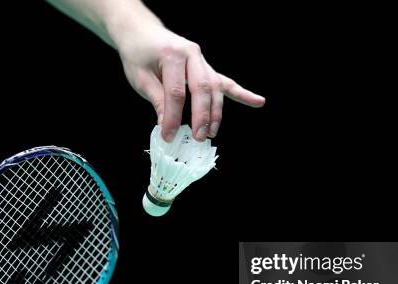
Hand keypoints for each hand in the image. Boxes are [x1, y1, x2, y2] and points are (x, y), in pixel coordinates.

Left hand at [117, 26, 264, 141]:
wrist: (142, 32)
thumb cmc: (139, 54)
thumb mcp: (140, 77)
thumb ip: (157, 99)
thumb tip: (166, 125)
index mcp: (173, 55)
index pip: (176, 92)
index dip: (172, 117)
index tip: (168, 136)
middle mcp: (192, 55)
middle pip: (202, 89)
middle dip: (202, 116)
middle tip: (198, 137)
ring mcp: (202, 60)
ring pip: (215, 88)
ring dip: (216, 112)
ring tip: (212, 133)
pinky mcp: (206, 67)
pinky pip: (226, 82)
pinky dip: (242, 93)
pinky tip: (258, 102)